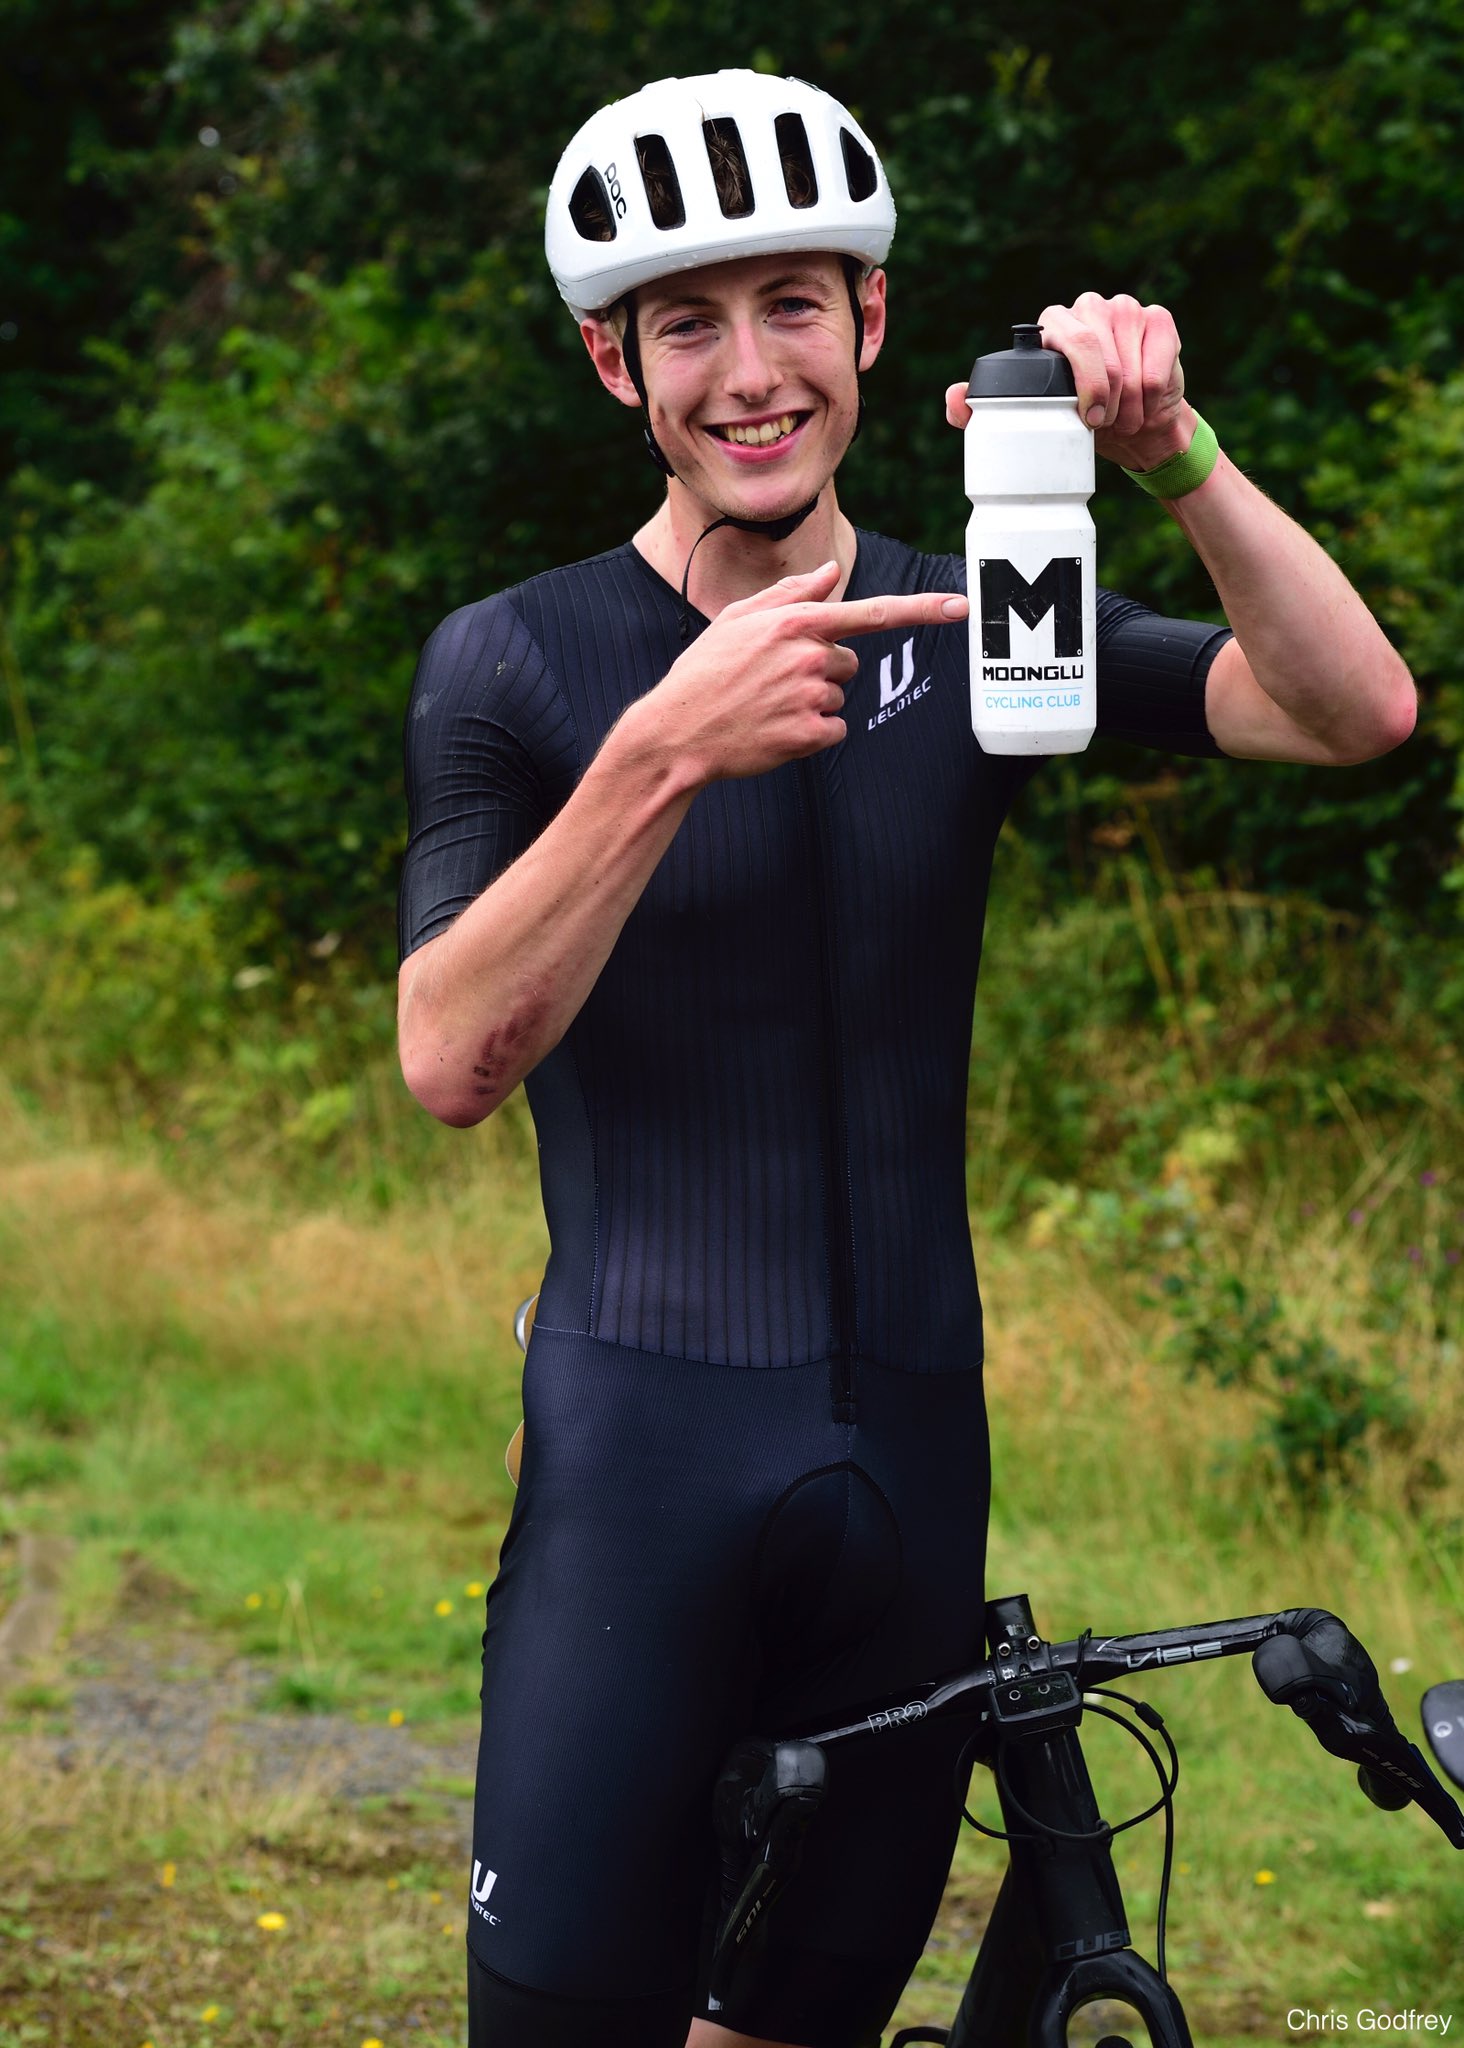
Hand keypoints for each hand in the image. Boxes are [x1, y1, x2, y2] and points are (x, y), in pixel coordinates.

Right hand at [635, 561, 967, 783]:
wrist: (677, 732)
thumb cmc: (704, 672)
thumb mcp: (738, 619)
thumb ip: (790, 593)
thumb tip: (832, 571)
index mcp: (796, 621)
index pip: (873, 612)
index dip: (923, 610)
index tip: (961, 608)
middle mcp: (810, 655)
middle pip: (848, 662)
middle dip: (820, 670)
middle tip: (772, 681)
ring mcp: (811, 696)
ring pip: (838, 696)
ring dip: (811, 702)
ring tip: (766, 705)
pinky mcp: (809, 734)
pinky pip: (833, 729)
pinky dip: (811, 733)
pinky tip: (774, 728)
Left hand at [944, 293, 1195, 471]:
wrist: (1133, 428)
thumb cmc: (1079, 421)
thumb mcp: (1032, 421)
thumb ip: (984, 412)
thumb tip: (954, 397)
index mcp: (1052, 326)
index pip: (1065, 340)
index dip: (1082, 384)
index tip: (1088, 421)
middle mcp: (1087, 308)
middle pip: (1096, 346)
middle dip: (1105, 396)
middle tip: (1107, 424)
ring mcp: (1125, 308)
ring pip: (1129, 361)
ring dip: (1130, 402)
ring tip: (1123, 418)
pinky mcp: (1158, 320)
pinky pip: (1157, 364)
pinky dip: (1154, 395)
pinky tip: (1146, 403)